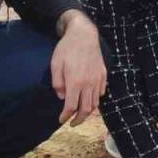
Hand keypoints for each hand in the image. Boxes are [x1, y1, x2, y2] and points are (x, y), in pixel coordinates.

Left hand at [51, 10, 106, 125]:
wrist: (84, 34)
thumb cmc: (66, 49)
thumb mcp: (55, 65)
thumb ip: (57, 83)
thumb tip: (62, 97)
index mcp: (75, 82)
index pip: (71, 107)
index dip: (66, 116)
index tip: (61, 120)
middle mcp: (88, 83)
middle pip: (86, 109)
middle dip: (79, 120)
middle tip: (72, 123)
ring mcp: (97, 79)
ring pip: (95, 103)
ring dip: (88, 111)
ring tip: (80, 114)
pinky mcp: (103, 74)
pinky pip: (101, 92)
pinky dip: (95, 99)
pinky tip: (89, 98)